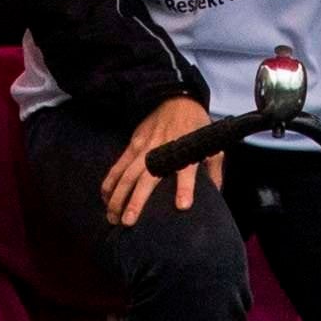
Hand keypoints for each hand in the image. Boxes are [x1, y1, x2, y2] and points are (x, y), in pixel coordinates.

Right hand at [104, 94, 212, 224]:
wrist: (177, 99)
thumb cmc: (196, 125)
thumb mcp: (212, 144)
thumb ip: (214, 171)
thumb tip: (215, 196)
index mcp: (185, 149)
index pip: (186, 170)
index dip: (185, 187)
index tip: (182, 206)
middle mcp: (162, 149)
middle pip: (147, 177)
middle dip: (136, 199)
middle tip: (129, 221)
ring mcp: (143, 147)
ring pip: (126, 174)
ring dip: (118, 196)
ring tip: (112, 217)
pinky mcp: (132, 144)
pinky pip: (118, 166)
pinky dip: (109, 182)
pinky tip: (105, 198)